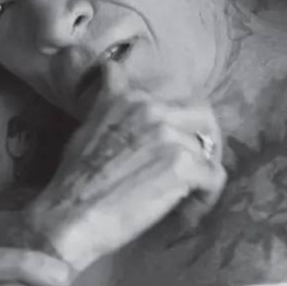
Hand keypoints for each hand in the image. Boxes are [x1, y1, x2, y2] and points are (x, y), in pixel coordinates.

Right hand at [25, 62, 226, 271]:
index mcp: (132, 98)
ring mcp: (170, 136)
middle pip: (204, 116)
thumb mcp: (88, 125)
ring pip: (210, 152)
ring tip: (184, 200)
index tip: (175, 148)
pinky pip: (215, 179)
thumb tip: (111, 68)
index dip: (183, 124)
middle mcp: (153, 109)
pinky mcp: (183, 166)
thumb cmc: (75, 179)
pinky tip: (187, 213)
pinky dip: (206, 198)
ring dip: (201, 177)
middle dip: (205, 142)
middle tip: (194, 170)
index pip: (179, 98)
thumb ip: (109, 98)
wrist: (71, 217)